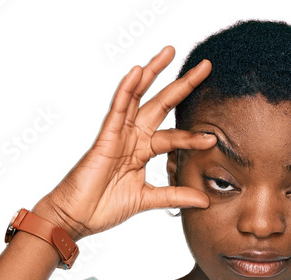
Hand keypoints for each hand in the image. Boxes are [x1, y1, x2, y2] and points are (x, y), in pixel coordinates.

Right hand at [35, 46, 216, 240]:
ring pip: (138, 97)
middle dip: (182, 85)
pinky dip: (127, 89)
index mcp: (142, 151)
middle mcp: (132, 137)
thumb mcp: (147, 200)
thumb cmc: (104, 207)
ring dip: (154, 73)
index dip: (193, 136)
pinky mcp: (105, 137)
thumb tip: (204, 200)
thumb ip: (174, 196)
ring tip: (170, 53)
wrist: (78, 216)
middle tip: (204, 66)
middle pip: (161, 104)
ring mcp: (119, 134)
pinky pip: (117, 108)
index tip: (213, 138)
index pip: (173, 135)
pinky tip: (138, 72)